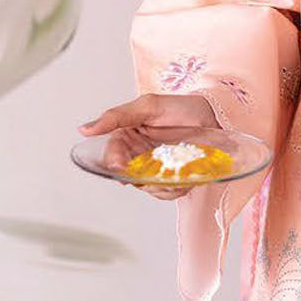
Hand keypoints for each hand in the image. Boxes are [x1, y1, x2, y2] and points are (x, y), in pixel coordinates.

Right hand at [78, 93, 219, 199]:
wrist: (215, 115)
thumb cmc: (181, 107)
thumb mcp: (147, 106)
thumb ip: (117, 117)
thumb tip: (84, 129)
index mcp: (128, 139)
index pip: (113, 157)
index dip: (115, 164)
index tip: (122, 165)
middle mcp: (139, 157)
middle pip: (129, 178)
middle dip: (140, 179)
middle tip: (154, 171)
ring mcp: (157, 169)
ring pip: (148, 189)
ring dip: (160, 186)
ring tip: (175, 172)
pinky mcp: (174, 179)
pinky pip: (168, 193)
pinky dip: (175, 189)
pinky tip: (184, 177)